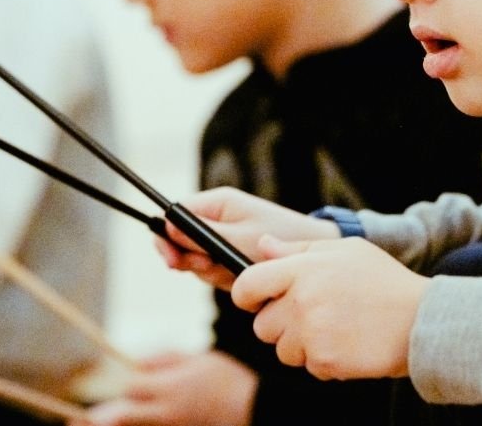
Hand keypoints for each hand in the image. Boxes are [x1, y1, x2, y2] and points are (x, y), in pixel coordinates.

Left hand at [80, 351, 256, 425]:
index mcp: (171, 388)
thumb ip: (164, 360)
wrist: (257, 411)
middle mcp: (167, 413)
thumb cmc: (228, 381)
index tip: (120, 388)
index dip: (121, 388)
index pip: (132, 387)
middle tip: (72, 422)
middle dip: (97, 420)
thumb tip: (134, 365)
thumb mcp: (199, 359)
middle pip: (123, 417)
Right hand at [156, 187, 339, 290]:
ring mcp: (222, 238)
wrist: (314, 257)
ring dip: (212, 272)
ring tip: (237, 271)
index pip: (175, 215)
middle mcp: (216, 218)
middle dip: (193, 260)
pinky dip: (224, 278)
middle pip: (181, 241)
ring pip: (195, 260)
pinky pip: (212, 271)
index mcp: (217, 203)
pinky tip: (241, 276)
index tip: (173, 263)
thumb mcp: (240, 240)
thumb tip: (167, 226)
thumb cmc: (282, 240)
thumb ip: (203, 236)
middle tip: (211, 268)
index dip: (167, 239)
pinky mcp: (229, 256)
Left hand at [230, 235, 428, 379]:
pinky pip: (308, 366)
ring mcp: (312, 333)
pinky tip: (348, 345)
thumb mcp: (345, 250)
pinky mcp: (325, 360)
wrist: (422, 320)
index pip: (247, 284)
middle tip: (313, 317)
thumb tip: (263, 247)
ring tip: (335, 329)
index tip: (257, 300)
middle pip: (262, 325)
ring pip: (283, 349)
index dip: (247, 295)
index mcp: (303, 269)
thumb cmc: (384, 281)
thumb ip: (298, 249)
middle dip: (281, 325)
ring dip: (302, 345)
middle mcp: (302, 301)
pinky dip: (324, 361)